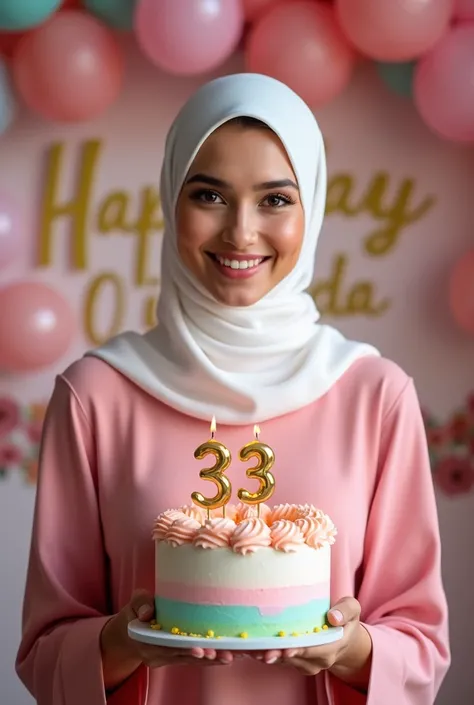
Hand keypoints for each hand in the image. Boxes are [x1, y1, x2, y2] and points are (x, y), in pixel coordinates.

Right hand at [100, 589, 233, 690]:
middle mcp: (157, 655)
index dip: (182, 649)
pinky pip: (194, 660)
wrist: (130, 630)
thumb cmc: (135, 612)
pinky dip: (210, 659)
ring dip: (210, 660)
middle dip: (202, 656)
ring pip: (191, 661)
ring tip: (228, 657)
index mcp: (145, 642)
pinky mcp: (176, 657)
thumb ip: (141, 604)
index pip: (166, 647)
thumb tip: (147, 613)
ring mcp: (167, 658)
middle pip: (182, 657)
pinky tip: (225, 657)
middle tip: (219, 654)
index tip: (199, 649)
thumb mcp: (135, 603)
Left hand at [256, 597, 371, 686]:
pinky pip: (279, 660)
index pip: (314, 649)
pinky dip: (265, 654)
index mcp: (333, 646)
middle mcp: (318, 660)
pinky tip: (250, 648)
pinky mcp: (295, 662)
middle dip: (277, 654)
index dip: (299, 648)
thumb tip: (334, 617)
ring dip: (267, 655)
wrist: (345, 638)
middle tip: (259, 651)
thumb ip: (346, 610)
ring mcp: (306, 664)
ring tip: (250, 649)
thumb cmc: (346, 619)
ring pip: (284, 661)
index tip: (285, 648)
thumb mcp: (353, 608)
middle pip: (295, 658)